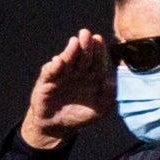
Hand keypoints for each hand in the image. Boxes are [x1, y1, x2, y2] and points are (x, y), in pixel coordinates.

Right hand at [23, 29, 108, 150]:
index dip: (98, 50)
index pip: (97, 60)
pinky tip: (58, 62)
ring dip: (70, 51)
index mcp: (92, 76)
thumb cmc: (80, 115)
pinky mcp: (47, 81)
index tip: (99, 39)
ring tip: (74, 42)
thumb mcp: (99, 109)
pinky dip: (54, 67)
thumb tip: (112, 82)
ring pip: (67, 60)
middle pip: (82, 56)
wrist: (57, 126)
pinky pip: (50, 72)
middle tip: (86, 34)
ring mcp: (62, 75)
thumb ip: (108, 96)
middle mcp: (77, 72)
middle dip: (85, 45)